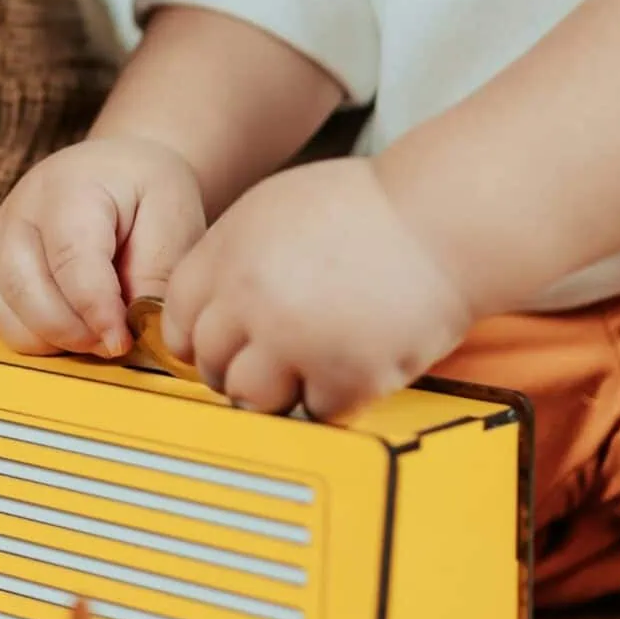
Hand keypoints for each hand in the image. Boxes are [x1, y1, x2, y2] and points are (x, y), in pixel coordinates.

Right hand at [0, 135, 208, 355]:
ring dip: (48, 337)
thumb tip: (139, 330)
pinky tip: (66, 332)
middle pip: (25, 288)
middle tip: (116, 342)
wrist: (116, 169)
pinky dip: (26, 335)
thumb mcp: (175, 217)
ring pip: (0, 306)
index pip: (70, 258)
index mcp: (70, 188)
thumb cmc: (148, 192)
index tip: (121, 342)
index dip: (95, 309)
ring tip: (94, 335)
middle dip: (73, 332)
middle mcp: (20, 210)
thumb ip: (157, 272)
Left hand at [162, 157, 472, 418]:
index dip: (198, 335)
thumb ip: (232, 255)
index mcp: (227, 254)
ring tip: (309, 370)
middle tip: (272, 361)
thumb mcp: (274, 208)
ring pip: (251, 397)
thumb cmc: (369, 208)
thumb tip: (210, 304)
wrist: (441, 219)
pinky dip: (334, 397)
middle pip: (210, 362)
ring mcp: (293, 342)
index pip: (177, 317)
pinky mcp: (344, 376)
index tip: (220, 344)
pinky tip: (354, 366)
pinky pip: (314, 411)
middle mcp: (249, 300)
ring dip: (276, 392)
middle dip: (235, 367)